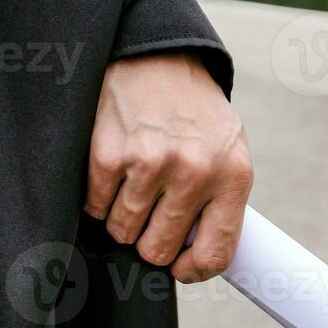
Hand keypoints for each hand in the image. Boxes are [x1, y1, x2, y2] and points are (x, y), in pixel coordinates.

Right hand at [84, 52, 252, 282]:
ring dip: (123, 217)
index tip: (179, 267)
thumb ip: (221, 202)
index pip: (216, 253)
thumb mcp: (229, 151)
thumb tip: (198, 256)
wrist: (158, 56)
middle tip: (152, 211)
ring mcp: (150, 163)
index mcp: (233, 176)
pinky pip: (95, 206)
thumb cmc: (196, 113)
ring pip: (123, 231)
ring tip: (135, 184)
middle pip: (158, 249)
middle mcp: (194, 172)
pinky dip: (99, 197)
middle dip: (150, 239)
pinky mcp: (109, 154)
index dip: (192, 271)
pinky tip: (116, 169)